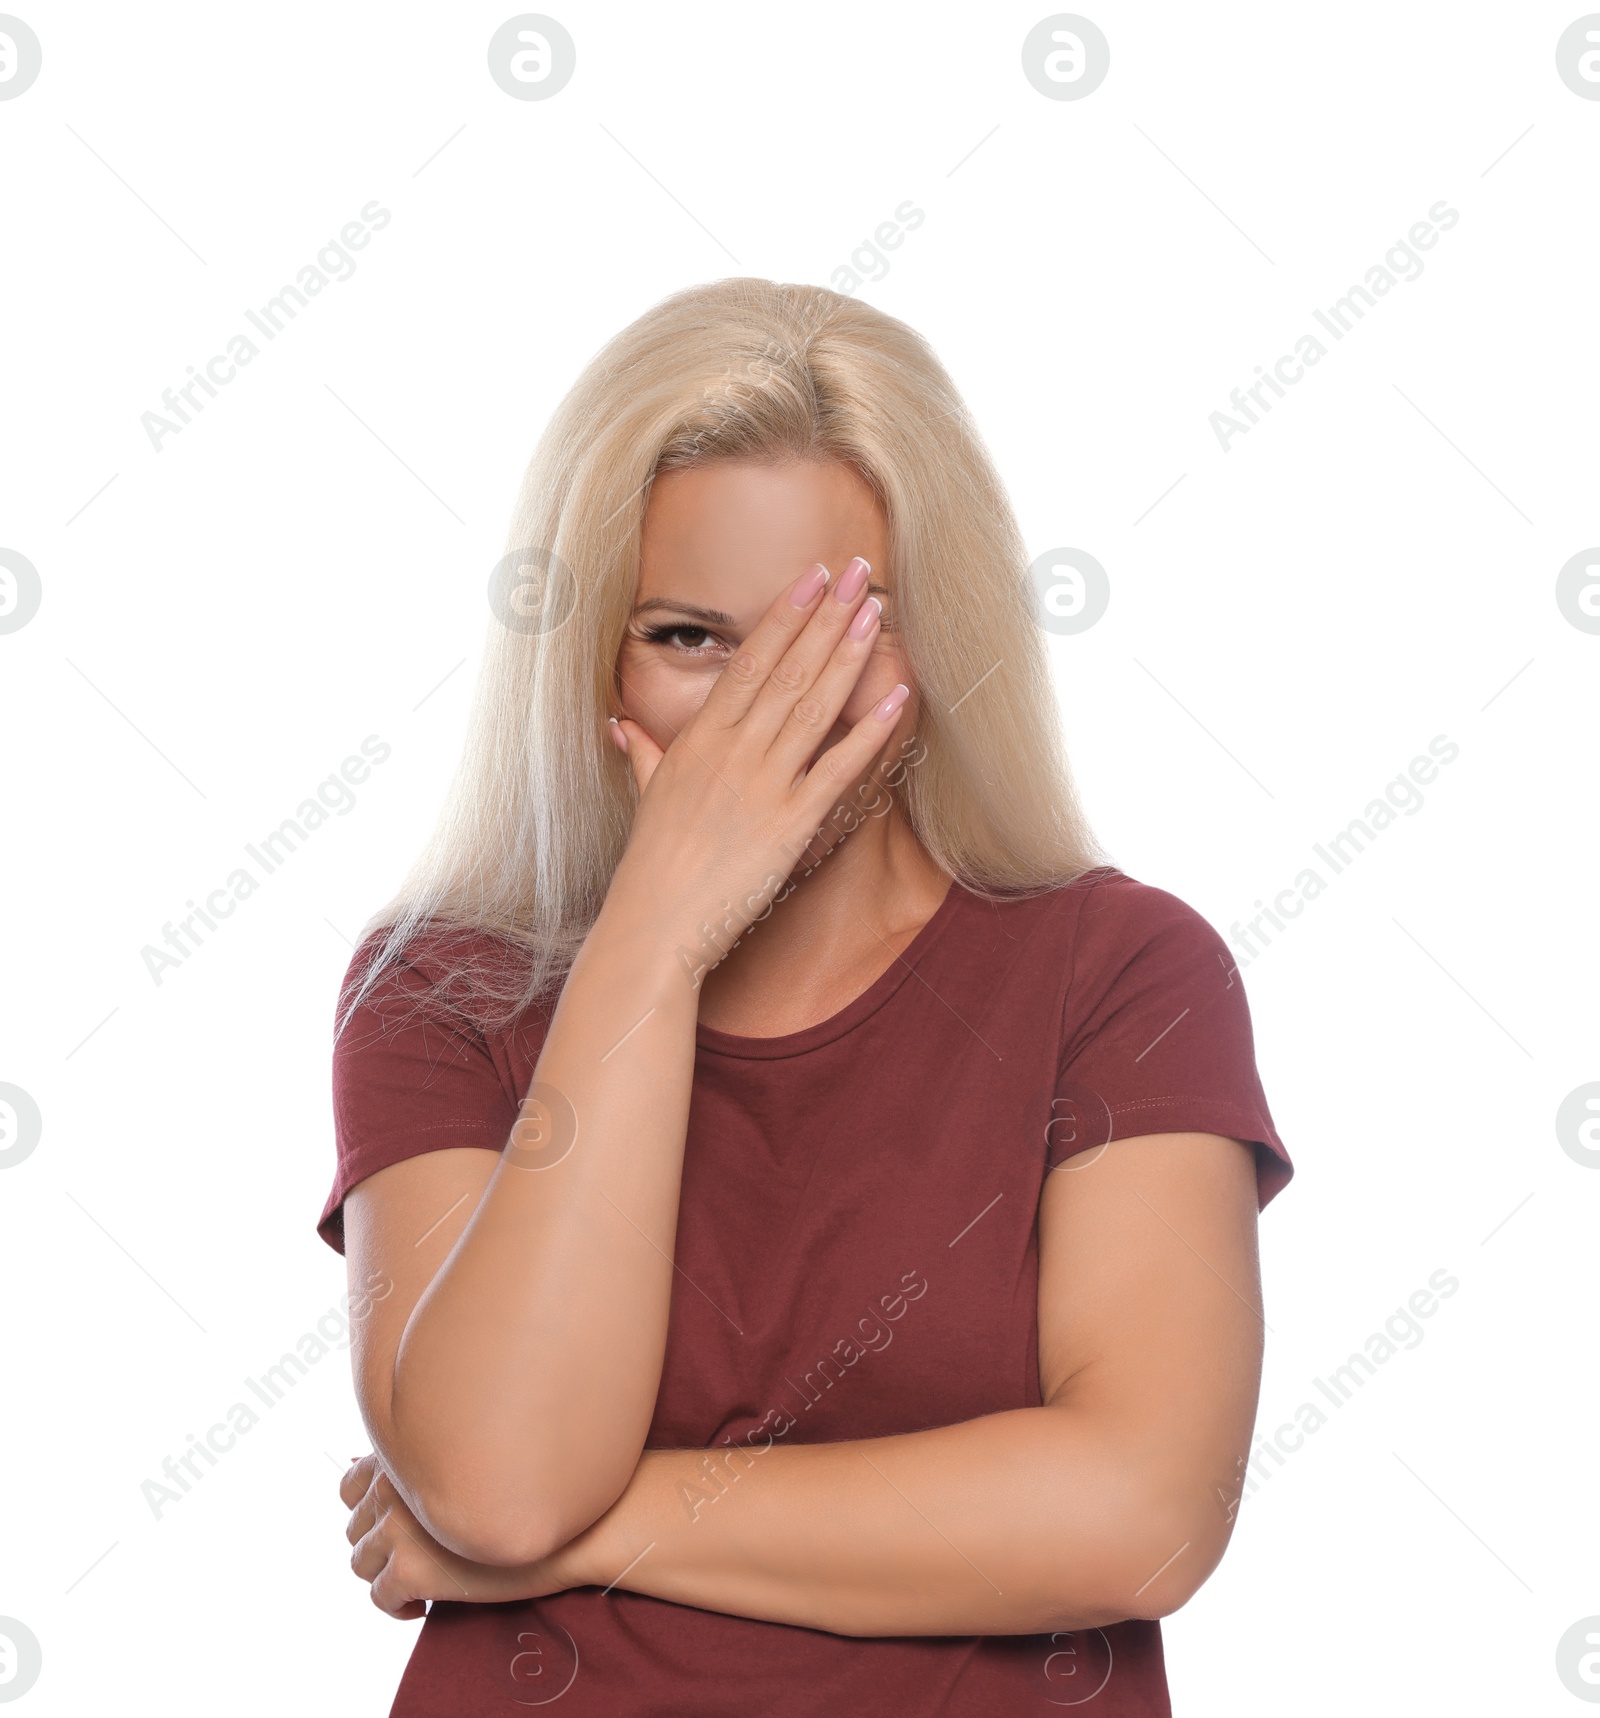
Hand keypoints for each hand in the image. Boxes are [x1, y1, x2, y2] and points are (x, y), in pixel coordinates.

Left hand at [341, 1454, 576, 1617]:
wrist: (570, 1520)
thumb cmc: (536, 1481)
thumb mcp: (473, 1456)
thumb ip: (427, 1459)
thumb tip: (376, 1462)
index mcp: (406, 1453)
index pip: (352, 1482)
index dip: (367, 1507)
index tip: (393, 1524)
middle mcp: (392, 1485)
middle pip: (354, 1526)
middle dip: (377, 1543)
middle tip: (412, 1556)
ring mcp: (397, 1528)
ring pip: (361, 1563)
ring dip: (384, 1574)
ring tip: (418, 1583)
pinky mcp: (410, 1571)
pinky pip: (380, 1599)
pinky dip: (396, 1608)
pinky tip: (422, 1607)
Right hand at [608, 557, 907, 955]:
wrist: (654, 925)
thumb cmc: (650, 866)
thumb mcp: (644, 798)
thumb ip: (640, 753)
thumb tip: (620, 725)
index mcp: (699, 739)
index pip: (749, 662)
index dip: (785, 616)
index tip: (811, 577)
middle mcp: (731, 752)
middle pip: (786, 670)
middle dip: (825, 616)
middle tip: (856, 571)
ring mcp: (761, 785)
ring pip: (812, 706)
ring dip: (848, 656)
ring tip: (876, 613)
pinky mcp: (789, 824)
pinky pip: (837, 769)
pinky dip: (869, 732)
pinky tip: (896, 698)